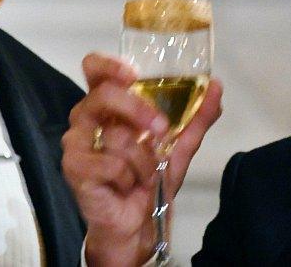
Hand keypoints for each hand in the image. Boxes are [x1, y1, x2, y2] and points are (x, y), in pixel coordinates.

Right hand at [62, 53, 222, 266]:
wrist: (138, 227)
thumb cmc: (148, 182)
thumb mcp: (179, 147)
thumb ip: (196, 117)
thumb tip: (216, 86)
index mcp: (107, 106)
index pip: (93, 69)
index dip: (109, 65)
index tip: (133, 74)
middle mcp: (86, 119)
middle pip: (103, 94)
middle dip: (137, 110)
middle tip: (160, 130)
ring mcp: (76, 143)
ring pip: (116, 136)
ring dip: (143, 161)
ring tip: (143, 176)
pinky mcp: (74, 168)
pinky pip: (111, 164)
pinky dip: (130, 178)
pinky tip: (126, 188)